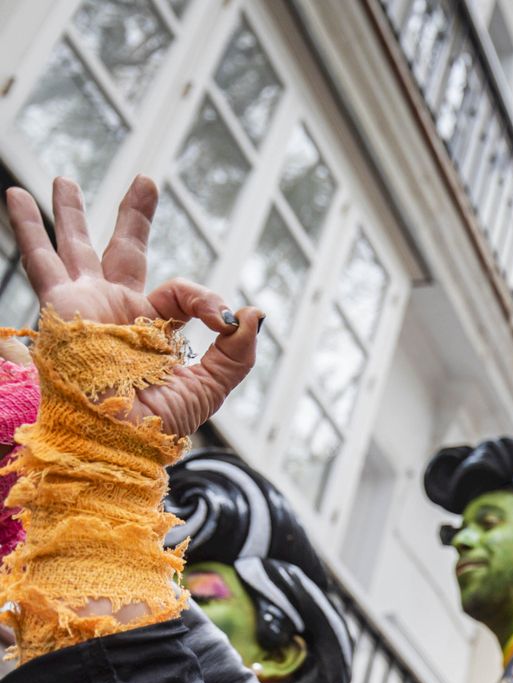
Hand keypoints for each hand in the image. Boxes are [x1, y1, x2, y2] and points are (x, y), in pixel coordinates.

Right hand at [4, 177, 260, 436]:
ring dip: (70, 214)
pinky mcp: (61, 306)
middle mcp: (116, 313)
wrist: (116, 437)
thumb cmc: (157, 421)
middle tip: (146, 183)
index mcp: (152, 332)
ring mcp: (86, 306)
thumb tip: (253, 313)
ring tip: (64, 179)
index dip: (205, 299)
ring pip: (77, 248)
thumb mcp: (210, 385)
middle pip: (127, 253)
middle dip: (134, 218)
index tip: (222, 316)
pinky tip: (13, 195)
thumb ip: (237, 351)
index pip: (181, 294)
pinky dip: (27, 228)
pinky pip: (41, 260)